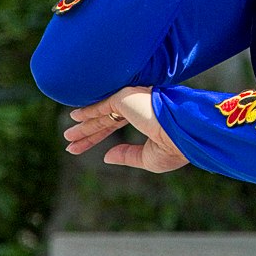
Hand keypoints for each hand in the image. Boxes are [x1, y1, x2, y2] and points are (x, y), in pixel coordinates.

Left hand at [65, 88, 187, 173]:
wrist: (187, 134)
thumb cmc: (176, 147)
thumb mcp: (149, 158)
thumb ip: (127, 155)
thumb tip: (106, 156)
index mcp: (146, 115)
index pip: (115, 124)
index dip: (97, 137)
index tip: (79, 148)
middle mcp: (138, 104)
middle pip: (106, 119)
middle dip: (88, 132)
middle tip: (69, 141)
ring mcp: (132, 99)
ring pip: (102, 114)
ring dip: (84, 126)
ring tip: (68, 136)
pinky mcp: (126, 97)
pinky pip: (103, 106)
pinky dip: (88, 112)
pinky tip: (75, 118)